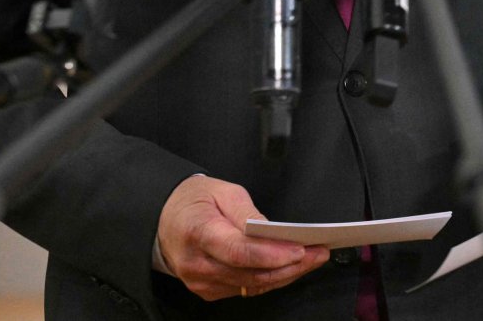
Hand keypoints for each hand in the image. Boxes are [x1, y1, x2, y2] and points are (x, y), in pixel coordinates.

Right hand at [156, 176, 329, 299]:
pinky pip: (245, 289)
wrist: (164, 220)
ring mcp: (201, 281)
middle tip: (317, 253)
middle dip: (289, 265)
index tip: (299, 249)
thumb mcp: (222, 191)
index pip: (238, 251)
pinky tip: (289, 268)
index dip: (271, 254)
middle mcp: (197, 263)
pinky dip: (270, 279)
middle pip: (250, 273)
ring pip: (252, 285)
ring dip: (285, 274)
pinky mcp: (208, 290)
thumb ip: (247, 213)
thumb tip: (273, 232)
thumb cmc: (193, 202)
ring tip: (312, 259)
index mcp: (198, 231)